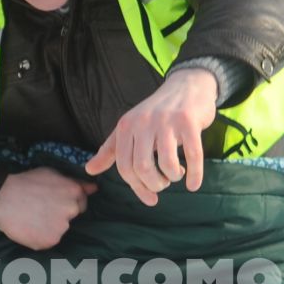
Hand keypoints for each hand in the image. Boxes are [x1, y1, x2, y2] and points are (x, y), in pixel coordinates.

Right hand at [0, 168, 97, 250]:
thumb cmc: (25, 182)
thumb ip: (76, 182)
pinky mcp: (49, 241)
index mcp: (74, 192)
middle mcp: (71, 210)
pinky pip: (48, 241)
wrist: (1, 197)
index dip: (66, 203)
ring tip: (32, 216)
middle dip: (59, 214)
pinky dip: (40, 237)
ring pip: (59, 230)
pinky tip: (29, 227)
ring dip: (49, 226)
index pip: (80, 204)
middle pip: (70, 217)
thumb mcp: (52, 174)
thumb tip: (95, 188)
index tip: (52, 201)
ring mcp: (61, 227)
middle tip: (40, 208)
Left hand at [85, 67, 217, 204]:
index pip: (125, 166)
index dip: (137, 187)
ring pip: (166, 163)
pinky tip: (193, 184)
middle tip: (163, 184)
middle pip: (142, 167)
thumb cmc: (157, 113)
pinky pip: (193, 155)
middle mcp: (144, 122)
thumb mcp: (129, 127)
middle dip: (154, 184)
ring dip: (173, 177)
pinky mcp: (189, 122)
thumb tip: (89, 169)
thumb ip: (110, 149)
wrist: (187, 85)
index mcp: (126, 126)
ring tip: (177, 174)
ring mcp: (167, 121)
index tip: (150, 197)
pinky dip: (194, 175)